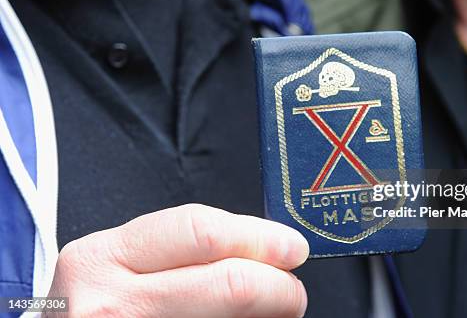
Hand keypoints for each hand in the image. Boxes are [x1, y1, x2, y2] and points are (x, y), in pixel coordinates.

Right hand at [44, 204, 308, 316]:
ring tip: (271, 311)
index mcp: (103, 258)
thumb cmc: (98, 308)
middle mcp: (110, 304)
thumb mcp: (119, 265)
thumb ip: (179, 249)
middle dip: (278, 287)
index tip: (291, 247)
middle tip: (292, 291)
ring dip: (265, 316)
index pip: (203, 233)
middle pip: (229, 284)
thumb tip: (260, 248)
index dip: (260, 238)